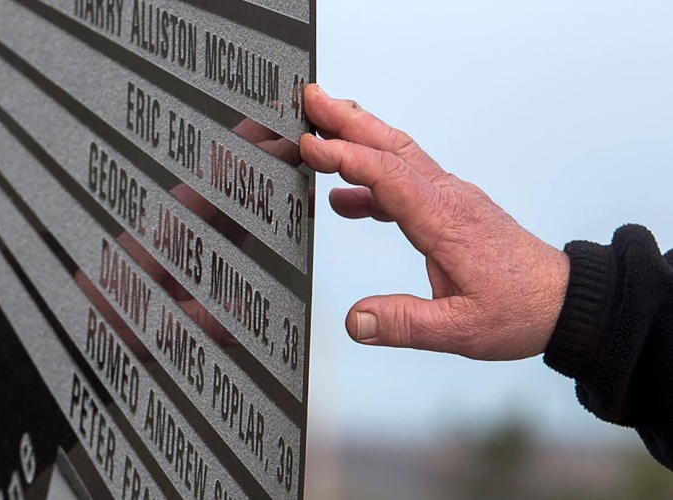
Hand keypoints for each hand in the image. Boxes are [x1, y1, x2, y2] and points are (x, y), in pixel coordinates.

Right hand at [300, 85, 569, 360]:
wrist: (561, 301)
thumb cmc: (518, 309)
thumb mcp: (460, 329)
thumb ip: (405, 323)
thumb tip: (357, 321)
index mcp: (446, 221)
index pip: (388, 175)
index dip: (347, 157)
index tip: (312, 144)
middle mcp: (448, 199)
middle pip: (392, 146)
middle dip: (349, 120)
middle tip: (313, 99)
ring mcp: (451, 199)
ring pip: (399, 156)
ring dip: (360, 138)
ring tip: (321, 131)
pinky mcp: (452, 208)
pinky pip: (406, 181)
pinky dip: (372, 179)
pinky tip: (348, 198)